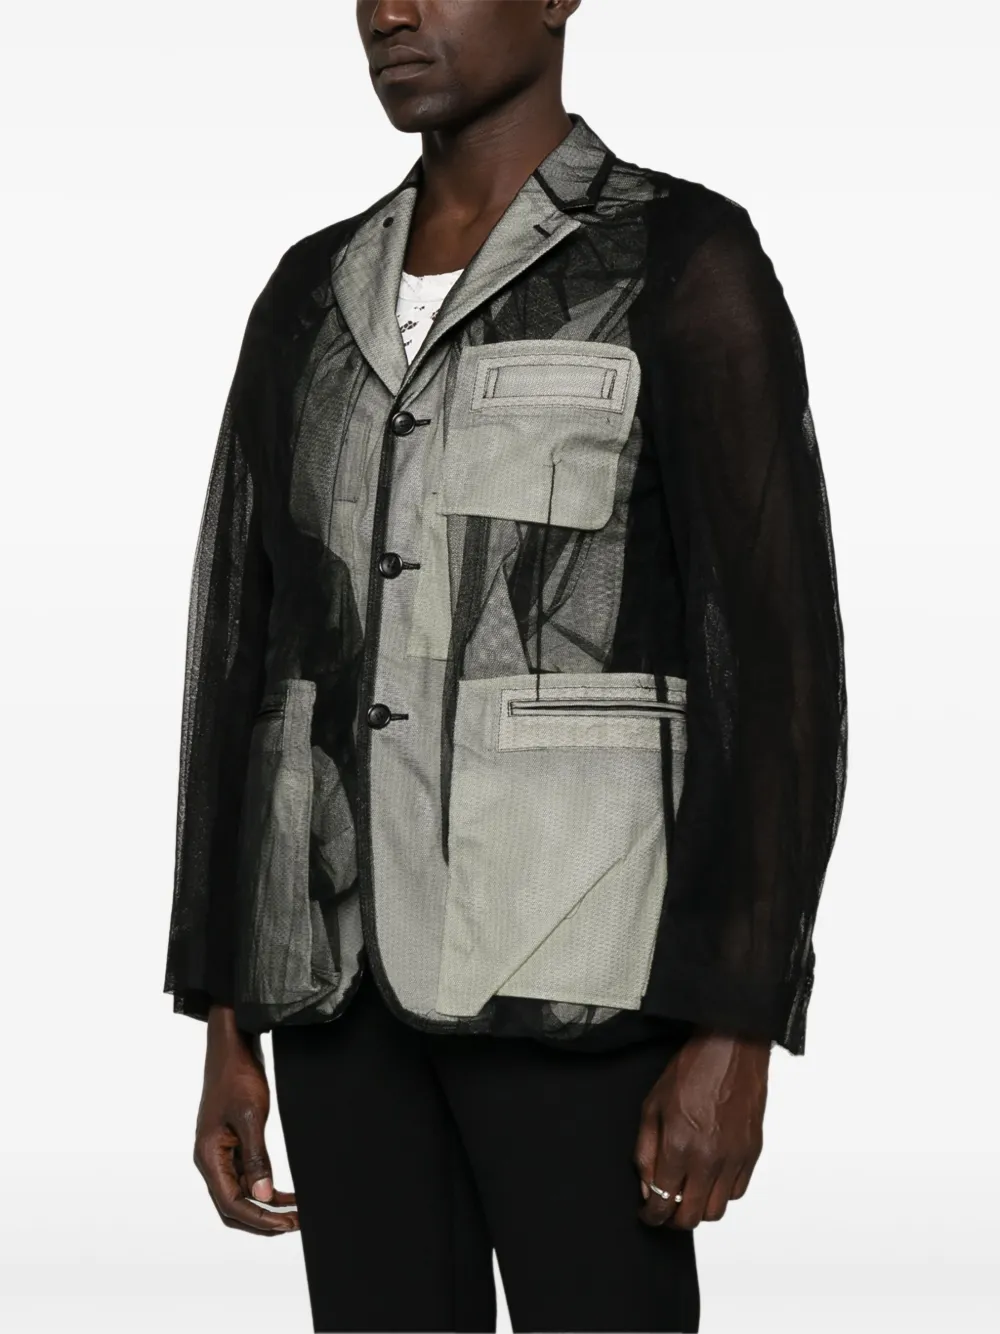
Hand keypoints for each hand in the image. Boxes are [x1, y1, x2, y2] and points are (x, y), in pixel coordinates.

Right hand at [193, 1004, 298, 1235]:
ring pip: (241, 1193)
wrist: (232, 1047)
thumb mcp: (251, 1116)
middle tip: (294, 1224)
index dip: (258, 1219)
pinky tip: (286, 1193)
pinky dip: (265, 1186)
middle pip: (232, 1206)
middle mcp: (211, 1160)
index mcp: (209, 1156)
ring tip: (296, 1213)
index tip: (286, 1225)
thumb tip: (263, 1195)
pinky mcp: (232, 1144)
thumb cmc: (237, 1077)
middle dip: (262, 1220)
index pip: (230, 1203)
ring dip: (266, 1206)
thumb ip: (257, 1158)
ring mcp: (221, 1153)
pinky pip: (246, 1175)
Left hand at [633, 1027, 768, 1228]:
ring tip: (688, 1193)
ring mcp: (735, 1158)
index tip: (648, 1215)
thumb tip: (647, 1187)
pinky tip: (710, 1177)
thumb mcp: (652, 1106)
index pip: (663, 1202)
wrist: (730, 1049)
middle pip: (692, 1217)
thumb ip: (646, 1151)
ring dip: (699, 1208)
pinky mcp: (752, 1153)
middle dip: (673, 1220)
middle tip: (665, 1209)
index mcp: (680, 1146)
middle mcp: (709, 1159)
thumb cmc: (690, 1071)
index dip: (652, 1216)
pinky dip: (722, 1193)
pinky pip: (737, 1192)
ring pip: (718, 1210)